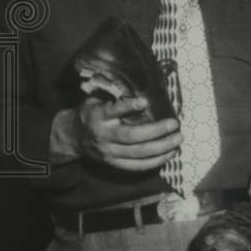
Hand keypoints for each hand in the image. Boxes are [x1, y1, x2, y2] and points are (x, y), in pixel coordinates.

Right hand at [50, 97, 181, 172]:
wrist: (73, 137)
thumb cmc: (91, 113)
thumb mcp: (95, 99)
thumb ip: (112, 95)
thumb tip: (136, 83)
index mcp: (98, 116)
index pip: (113, 111)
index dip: (128, 106)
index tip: (144, 101)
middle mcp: (104, 136)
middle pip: (132, 136)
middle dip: (156, 131)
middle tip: (174, 124)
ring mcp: (109, 152)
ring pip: (138, 153)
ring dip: (161, 147)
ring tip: (177, 139)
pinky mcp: (114, 164)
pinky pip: (137, 166)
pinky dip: (155, 161)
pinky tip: (170, 154)